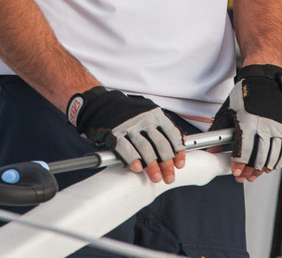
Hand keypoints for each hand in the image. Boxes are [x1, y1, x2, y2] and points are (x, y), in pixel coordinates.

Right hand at [68, 86, 185, 182]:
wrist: (101, 104)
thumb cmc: (128, 113)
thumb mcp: (148, 112)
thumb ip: (162, 126)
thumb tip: (180, 142)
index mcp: (155, 114)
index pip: (171, 135)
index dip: (177, 152)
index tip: (178, 164)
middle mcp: (144, 119)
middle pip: (161, 145)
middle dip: (167, 164)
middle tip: (168, 176)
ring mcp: (129, 126)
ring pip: (146, 150)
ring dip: (152, 166)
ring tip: (156, 177)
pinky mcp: (114, 133)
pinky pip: (126, 149)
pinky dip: (133, 160)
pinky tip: (137, 168)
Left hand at [215, 64, 281, 181]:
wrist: (264, 80)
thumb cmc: (245, 93)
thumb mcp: (228, 110)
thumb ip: (219, 131)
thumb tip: (213, 150)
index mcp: (248, 122)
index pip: (244, 152)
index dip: (239, 165)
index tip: (236, 171)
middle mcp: (265, 126)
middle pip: (258, 158)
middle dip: (249, 171)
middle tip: (244, 176)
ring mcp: (279, 127)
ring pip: (272, 157)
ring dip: (263, 169)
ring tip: (256, 173)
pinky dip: (277, 161)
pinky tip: (270, 165)